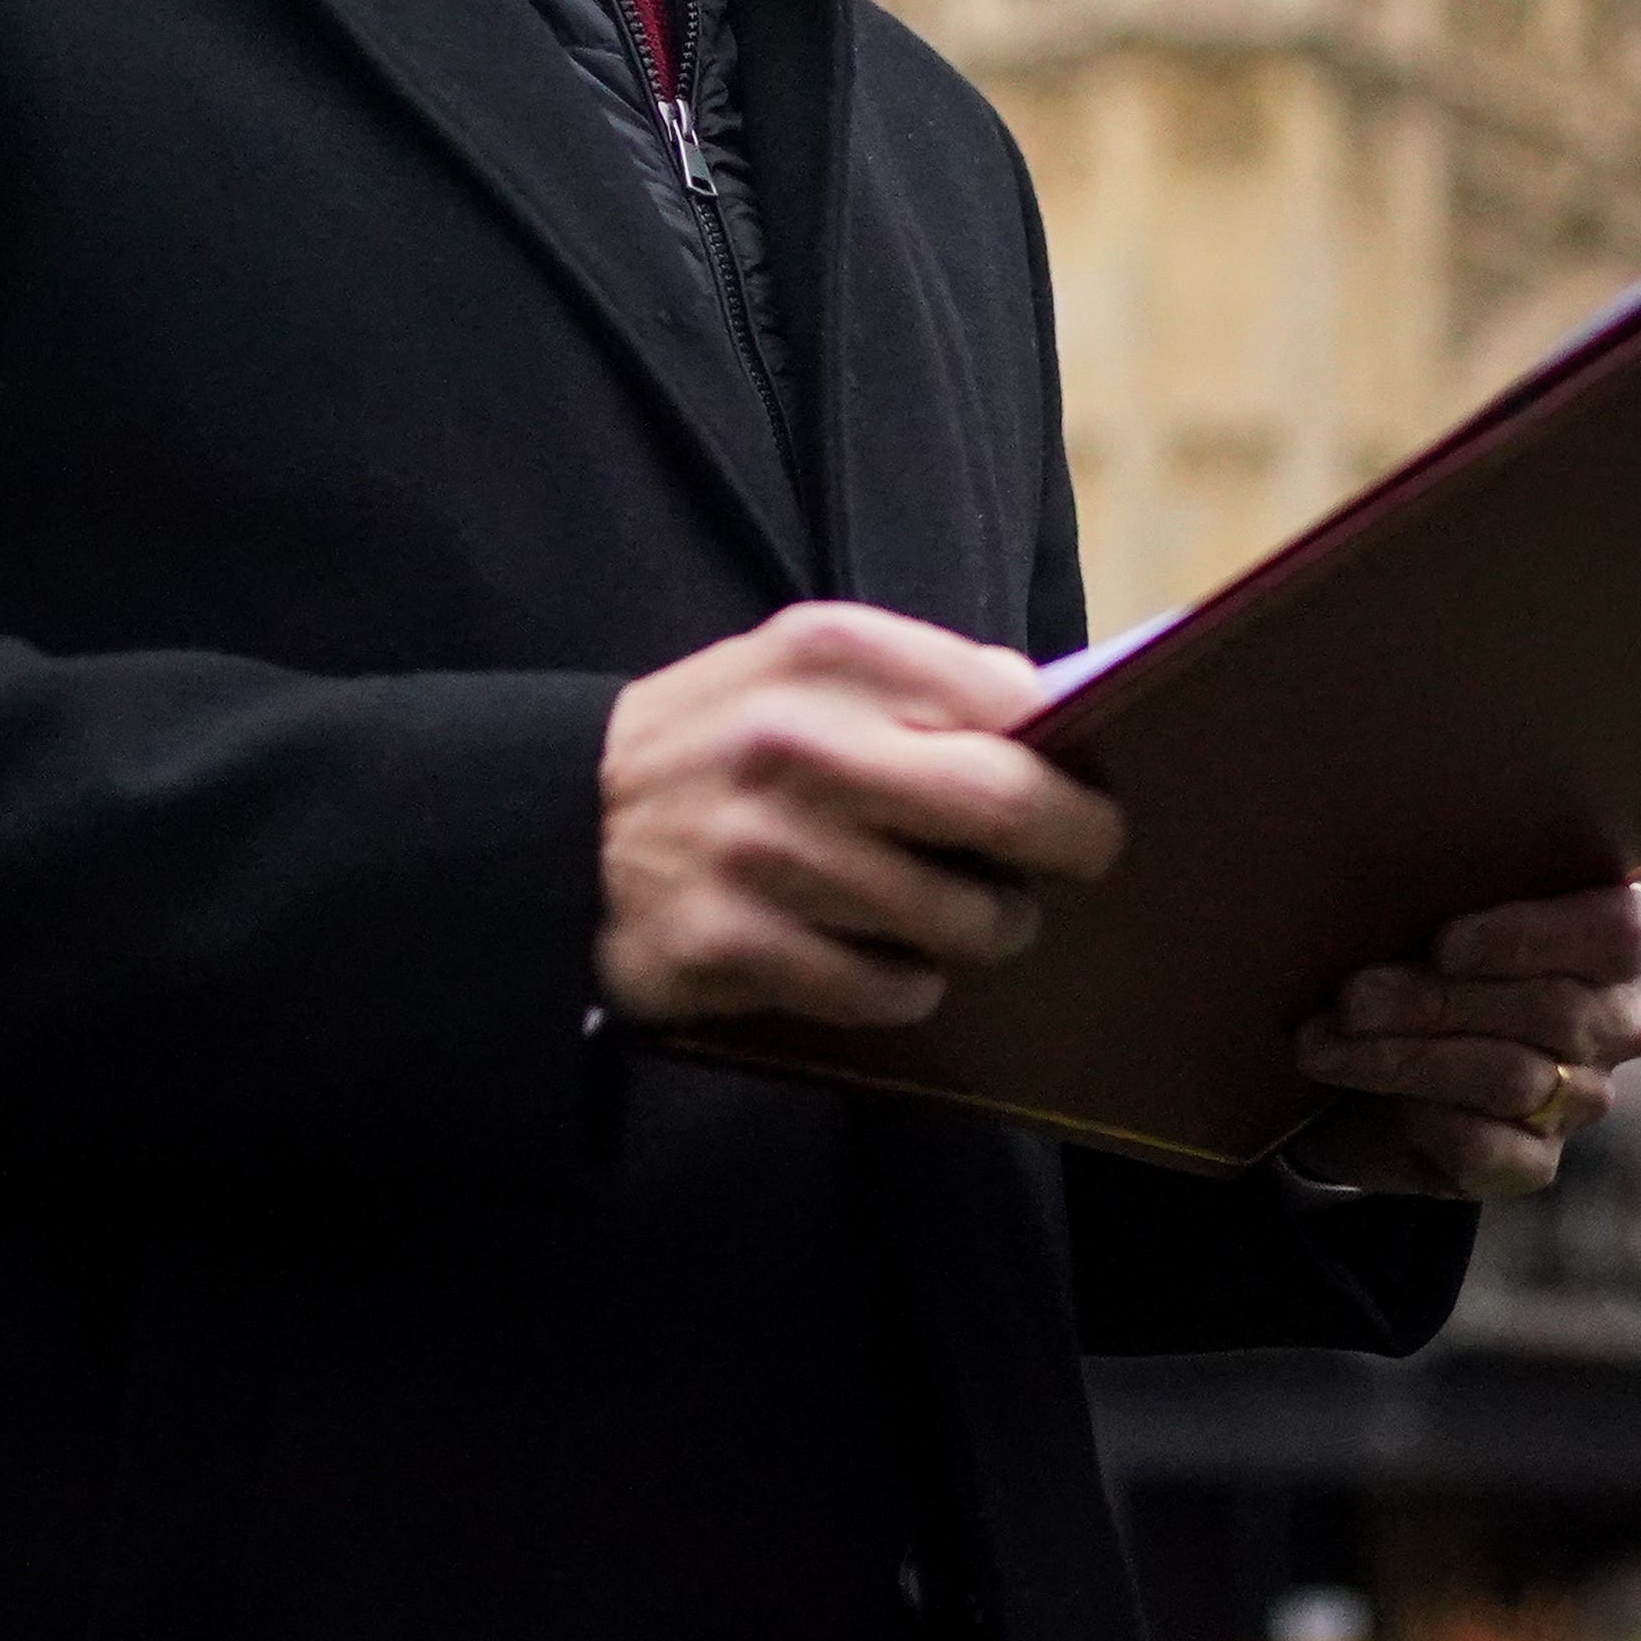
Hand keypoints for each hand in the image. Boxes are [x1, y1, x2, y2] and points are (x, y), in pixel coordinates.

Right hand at [598, 604, 1127, 1029]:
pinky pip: (887, 988)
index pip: (1011, 699)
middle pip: (1005, 804)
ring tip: (972, 918)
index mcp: (827, 652)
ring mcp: (764, 849)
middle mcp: (798, 742)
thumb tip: (1055, 718)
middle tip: (1082, 858)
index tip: (1086, 780)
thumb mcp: (799, 670)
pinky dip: (908, 985)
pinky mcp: (733, 942)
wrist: (555, 825)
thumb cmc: (718, 746)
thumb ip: (920, 681)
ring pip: (958, 914)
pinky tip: (886, 962)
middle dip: (1071, 842)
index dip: (1070, 752)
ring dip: (988, 928)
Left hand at [1283, 879, 1640, 1198]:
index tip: (1445, 945)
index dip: (1533, 938)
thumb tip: (1392, 901)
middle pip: (1553, 1010)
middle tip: (1352, 998)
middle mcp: (1616, 1020)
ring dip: (1404, 1058)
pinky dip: (1418, 1118)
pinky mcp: (1533, 1162)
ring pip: (1510, 1078)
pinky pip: (1485, 1145)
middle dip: (1436, 1002)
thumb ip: (1442, 897)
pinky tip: (1361, 1094)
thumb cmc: (1414, 960)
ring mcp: (1582, 1098)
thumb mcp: (1429, 915)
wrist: (1375, 1069)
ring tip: (1323, 1042)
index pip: (1618, 933)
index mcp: (1616, 936)